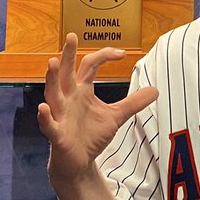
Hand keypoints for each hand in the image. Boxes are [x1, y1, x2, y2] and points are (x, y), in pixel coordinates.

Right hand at [37, 34, 159, 185]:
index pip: (90, 65)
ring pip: (53, 94)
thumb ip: (133, 102)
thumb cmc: (91, 136)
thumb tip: (155, 89)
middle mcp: (68, 99)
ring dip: (52, 79)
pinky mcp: (57, 135)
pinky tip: (44, 108)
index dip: (105, 55)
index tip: (122, 53)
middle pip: (67, 73)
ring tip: (53, 62)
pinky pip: (49, 125)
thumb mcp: (117, 116)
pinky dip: (45, 117)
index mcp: (81, 90)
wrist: (79, 163)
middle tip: (72, 36)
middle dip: (68, 55)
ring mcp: (60, 115)